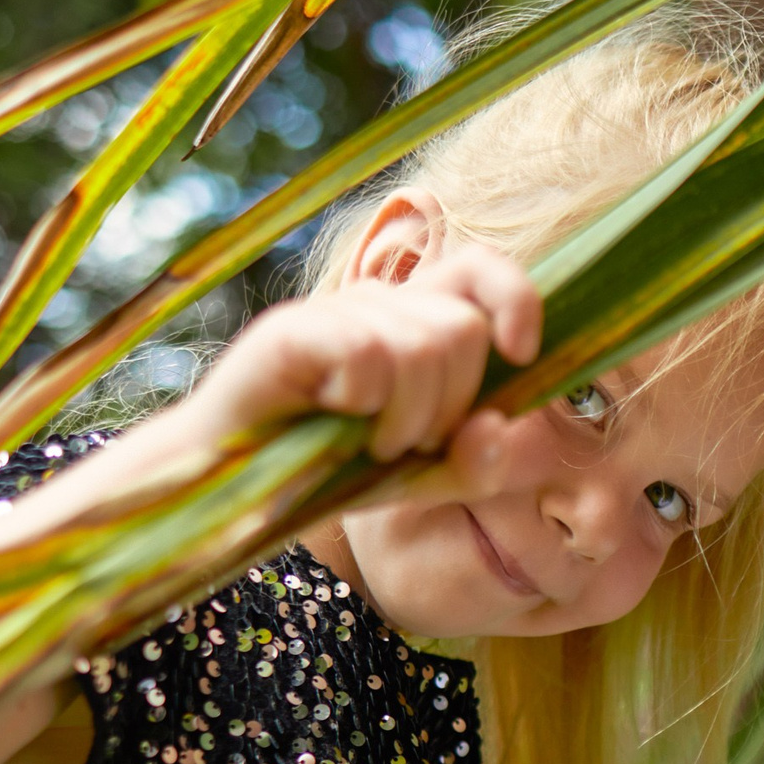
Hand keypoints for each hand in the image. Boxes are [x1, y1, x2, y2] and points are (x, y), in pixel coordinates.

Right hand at [183, 244, 542, 482]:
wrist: (241, 494)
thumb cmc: (336, 473)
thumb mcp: (424, 478)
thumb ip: (477, 464)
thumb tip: (498, 426)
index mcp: (417, 322)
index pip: (483, 268)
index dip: (516, 299)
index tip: (521, 354)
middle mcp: (379, 304)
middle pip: (464, 328)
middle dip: (449, 404)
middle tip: (404, 439)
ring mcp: (333, 312)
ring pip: (422, 346)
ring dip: (405, 419)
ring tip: (366, 439)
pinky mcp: (292, 330)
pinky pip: (368, 354)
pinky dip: (361, 404)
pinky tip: (330, 415)